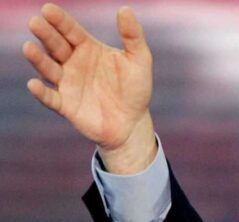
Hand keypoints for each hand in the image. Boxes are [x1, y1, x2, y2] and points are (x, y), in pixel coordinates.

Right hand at [23, 3, 155, 173]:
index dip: (60, 20)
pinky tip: (33, 84)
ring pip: (48, 68)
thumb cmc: (135, 89)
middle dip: (46, 34)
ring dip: (38, 59)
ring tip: (28, 47)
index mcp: (88, 48)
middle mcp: (73, 63)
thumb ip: (133, 36)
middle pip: (56, 46)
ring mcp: (67, 84)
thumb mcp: (139, 60)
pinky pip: (51, 98)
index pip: (70, 31)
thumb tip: (125, 9)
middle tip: (35, 23)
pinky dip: (41, 92)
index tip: (48, 9)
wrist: (132, 122)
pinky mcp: (66, 106)